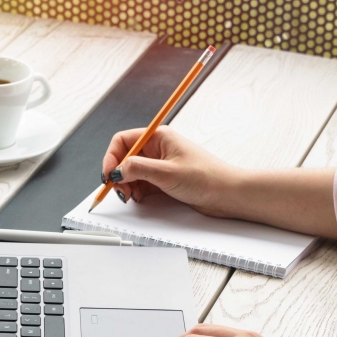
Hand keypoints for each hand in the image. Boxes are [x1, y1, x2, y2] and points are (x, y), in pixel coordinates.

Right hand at [101, 126, 238, 217]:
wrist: (227, 194)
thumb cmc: (206, 177)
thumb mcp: (166, 172)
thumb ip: (137, 169)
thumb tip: (116, 170)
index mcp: (158, 138)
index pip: (122, 141)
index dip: (111, 158)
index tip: (109, 175)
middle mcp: (157, 149)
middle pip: (124, 158)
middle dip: (118, 175)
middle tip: (121, 189)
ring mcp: (160, 165)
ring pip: (131, 173)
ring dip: (127, 185)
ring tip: (132, 196)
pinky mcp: (163, 180)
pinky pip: (141, 184)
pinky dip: (137, 192)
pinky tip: (141, 198)